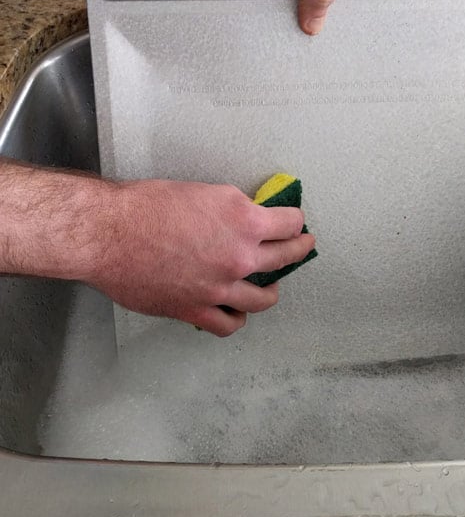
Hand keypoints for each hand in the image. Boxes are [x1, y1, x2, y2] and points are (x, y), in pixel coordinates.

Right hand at [90, 179, 314, 334]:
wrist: (109, 233)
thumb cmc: (147, 205)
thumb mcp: (203, 193)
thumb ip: (232, 210)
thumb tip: (246, 220)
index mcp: (244, 220)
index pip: (289, 223)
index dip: (295, 221)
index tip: (297, 223)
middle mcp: (240, 256)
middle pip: (285, 257)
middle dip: (299, 249)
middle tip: (303, 246)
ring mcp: (221, 287)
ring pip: (264, 298)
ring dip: (272, 290)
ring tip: (271, 287)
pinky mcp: (196, 309)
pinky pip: (229, 324)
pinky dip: (237, 318)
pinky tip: (237, 311)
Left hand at [184, 0, 342, 34]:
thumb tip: (316, 23)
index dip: (331, 12)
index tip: (323, 23)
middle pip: (312, 15)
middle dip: (303, 20)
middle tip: (298, 22)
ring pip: (286, 22)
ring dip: (278, 21)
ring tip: (272, 12)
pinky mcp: (257, 1)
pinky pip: (262, 22)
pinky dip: (258, 22)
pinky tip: (257, 17)